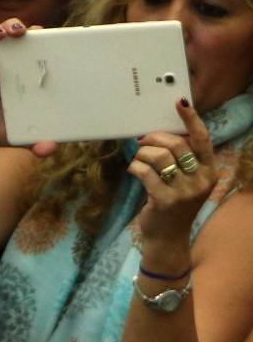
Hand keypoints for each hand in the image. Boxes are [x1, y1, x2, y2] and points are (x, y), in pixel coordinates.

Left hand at [130, 99, 217, 245]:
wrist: (168, 239)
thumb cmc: (174, 205)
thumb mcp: (186, 182)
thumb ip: (182, 160)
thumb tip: (161, 133)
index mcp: (210, 170)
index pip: (202, 138)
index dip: (191, 118)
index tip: (179, 102)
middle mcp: (201, 179)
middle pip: (177, 144)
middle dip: (155, 138)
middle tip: (142, 141)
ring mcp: (184, 191)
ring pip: (160, 157)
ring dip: (143, 153)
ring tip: (137, 157)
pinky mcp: (164, 200)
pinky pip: (145, 173)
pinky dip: (135, 167)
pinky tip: (133, 170)